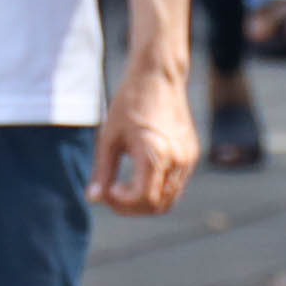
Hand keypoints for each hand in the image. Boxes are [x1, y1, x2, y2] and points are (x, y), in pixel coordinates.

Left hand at [90, 67, 196, 215]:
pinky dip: (157, 190)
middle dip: (132, 208)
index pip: (143, 199)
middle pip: (158, 206)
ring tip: (122, 187)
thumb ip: (102, 171)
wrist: (158, 77)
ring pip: (170, 199)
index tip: (106, 191)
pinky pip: (176, 185)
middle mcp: (177, 159)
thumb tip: (93, 199)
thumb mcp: (108, 137)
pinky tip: (137, 177)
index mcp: (155, 154)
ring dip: (145, 202)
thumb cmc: (129, 103)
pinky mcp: (192, 154)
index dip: (121, 204)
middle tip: (110, 194)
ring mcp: (188, 158)